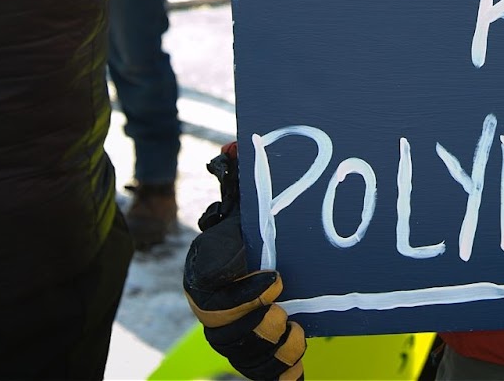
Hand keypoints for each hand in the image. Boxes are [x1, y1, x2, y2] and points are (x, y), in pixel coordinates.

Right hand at [183, 143, 305, 379]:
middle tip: (285, 316)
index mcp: (205, 276)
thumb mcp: (248, 208)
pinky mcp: (255, 356)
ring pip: (243, 357)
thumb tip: (235, 146)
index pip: (210, 292)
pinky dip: (280, 374)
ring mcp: (232, 337)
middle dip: (256, 328)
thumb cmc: (251, 235)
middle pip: (223, 334)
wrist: (265, 271)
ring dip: (273, 352)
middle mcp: (214, 312)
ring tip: (297, 335)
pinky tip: (298, 370)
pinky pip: (261, 374)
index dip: (242, 293)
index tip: (277, 279)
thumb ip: (240, 180)